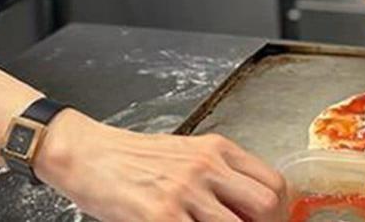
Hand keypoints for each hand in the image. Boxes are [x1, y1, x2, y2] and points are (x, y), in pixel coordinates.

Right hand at [38, 109, 285, 221]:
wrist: (86, 154)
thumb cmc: (132, 159)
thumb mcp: (184, 155)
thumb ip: (217, 177)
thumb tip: (245, 212)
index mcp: (216, 149)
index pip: (273, 184)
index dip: (278, 214)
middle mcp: (206, 166)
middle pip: (266, 205)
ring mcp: (185, 192)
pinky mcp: (161, 216)